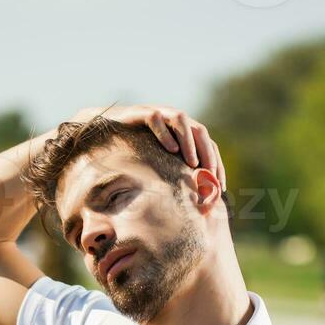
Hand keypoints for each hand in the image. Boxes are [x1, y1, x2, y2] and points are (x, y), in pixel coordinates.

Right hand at [73, 103, 226, 191]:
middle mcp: (174, 123)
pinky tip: (171, 149)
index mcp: (183, 135)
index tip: (220, 187)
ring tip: (191, 162)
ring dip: (190, 142)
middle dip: (208, 154)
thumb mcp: (157, 172)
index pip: (208, 147)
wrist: (104, 136)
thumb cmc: (132, 157)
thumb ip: (172, 182)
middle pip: (200, 131)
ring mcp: (159, 115)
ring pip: (181, 120)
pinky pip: (156, 119)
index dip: (217, 166)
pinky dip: (165, 133)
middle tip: (210, 174)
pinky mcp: (141, 113)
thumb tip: (191, 210)